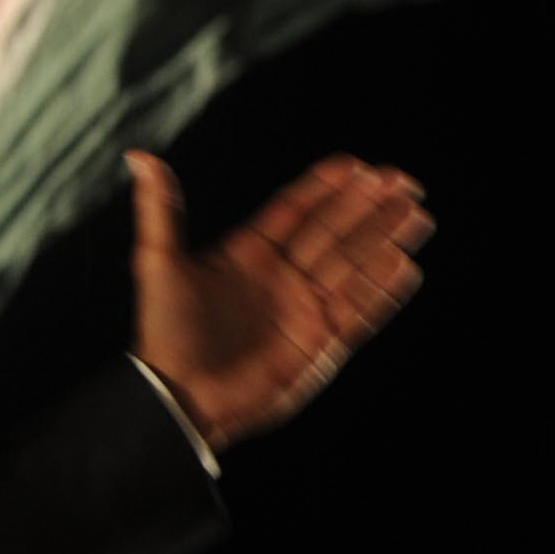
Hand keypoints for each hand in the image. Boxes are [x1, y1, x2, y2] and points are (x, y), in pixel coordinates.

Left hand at [128, 150, 430, 451]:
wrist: (181, 398)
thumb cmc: (165, 331)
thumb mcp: (158, 263)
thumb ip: (159, 210)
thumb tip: (138, 155)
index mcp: (248, 255)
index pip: (295, 212)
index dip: (324, 190)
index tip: (355, 166)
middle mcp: (281, 278)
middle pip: (334, 234)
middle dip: (369, 209)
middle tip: (403, 181)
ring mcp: (303, 311)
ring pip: (353, 267)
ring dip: (384, 240)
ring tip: (416, 214)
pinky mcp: (319, 344)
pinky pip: (358, 312)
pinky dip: (381, 291)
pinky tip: (405, 265)